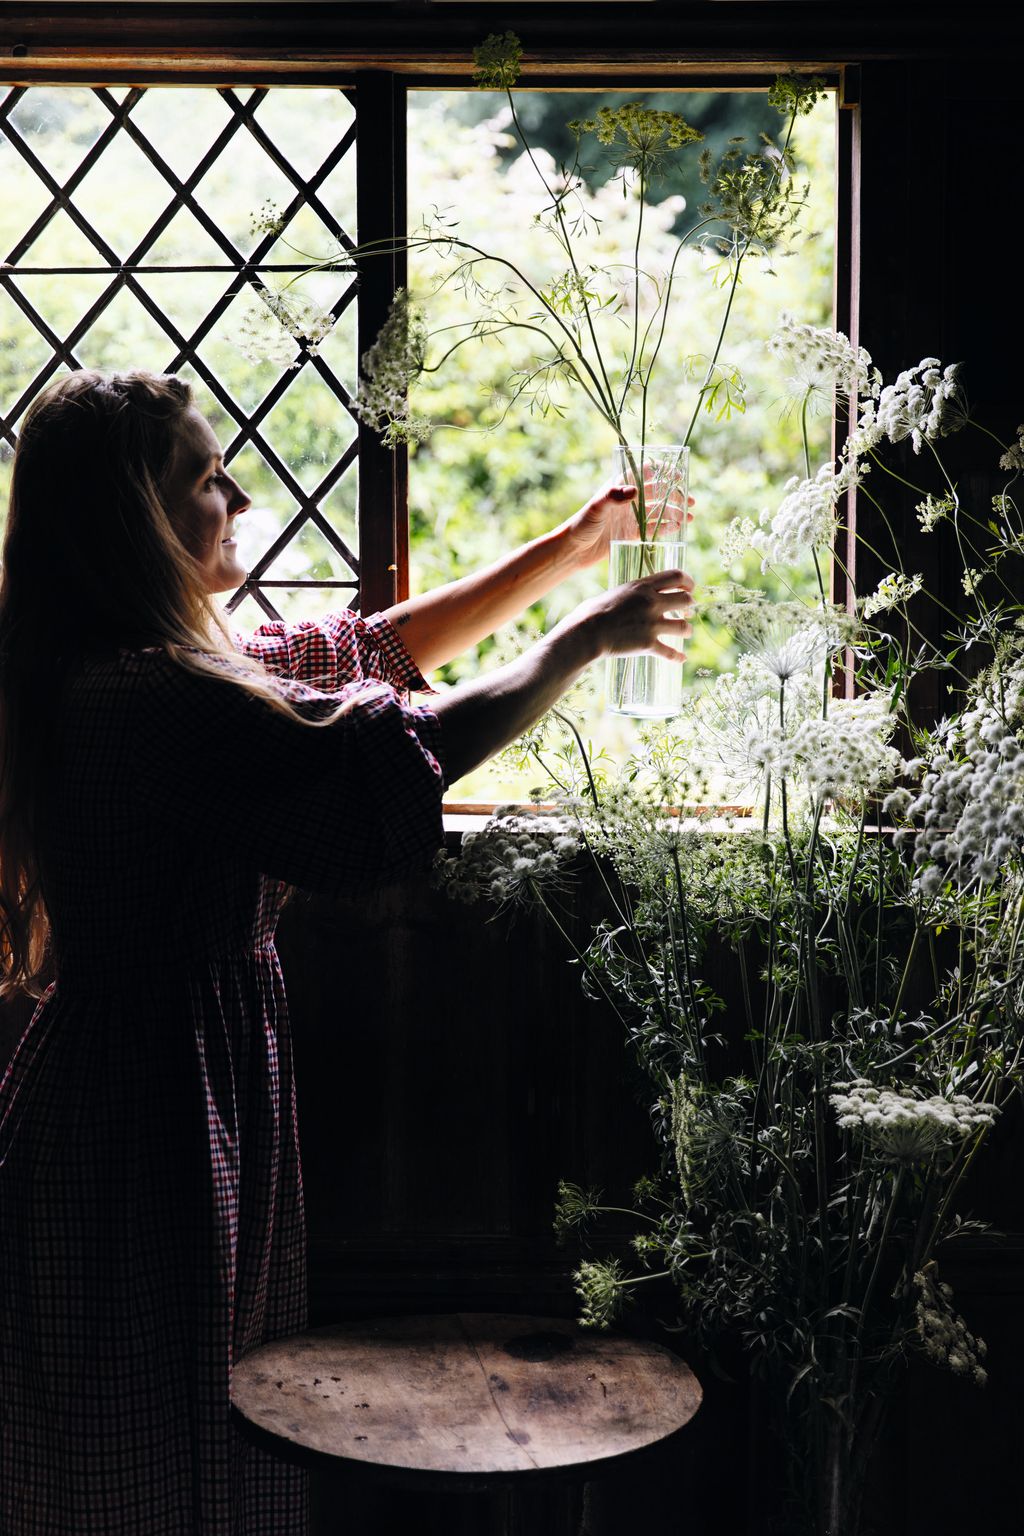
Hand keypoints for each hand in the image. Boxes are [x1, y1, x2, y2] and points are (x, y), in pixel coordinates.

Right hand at [560, 566, 693, 662]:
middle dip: (689, 605)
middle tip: (686, 611)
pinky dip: (677, 656)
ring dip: (687, 630)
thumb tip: (637, 594)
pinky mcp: (648, 644)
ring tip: (686, 632)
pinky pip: (670, 652)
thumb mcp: (616, 592)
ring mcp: (652, 624)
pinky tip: (681, 658)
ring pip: (683, 627)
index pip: (676, 576)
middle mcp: (652, 603)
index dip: (688, 581)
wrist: (587, 633)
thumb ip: (633, 592)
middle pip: (686, 600)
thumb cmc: (593, 612)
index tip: (689, 588)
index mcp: (643, 586)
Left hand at [561, 470, 692, 568]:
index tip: (678, 475)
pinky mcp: (632, 533)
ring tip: (690, 516)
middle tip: (690, 500)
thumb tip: (635, 490)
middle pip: (657, 492)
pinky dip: (667, 527)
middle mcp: (628, 499)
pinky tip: (680, 528)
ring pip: (659, 510)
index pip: (645, 472)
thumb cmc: (581, 525)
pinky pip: (654, 528)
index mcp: (620, 486)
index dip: (663, 471)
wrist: (574, 550)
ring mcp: (631, 516)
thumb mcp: (596, 508)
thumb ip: (613, 496)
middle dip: (675, 494)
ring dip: (675, 511)